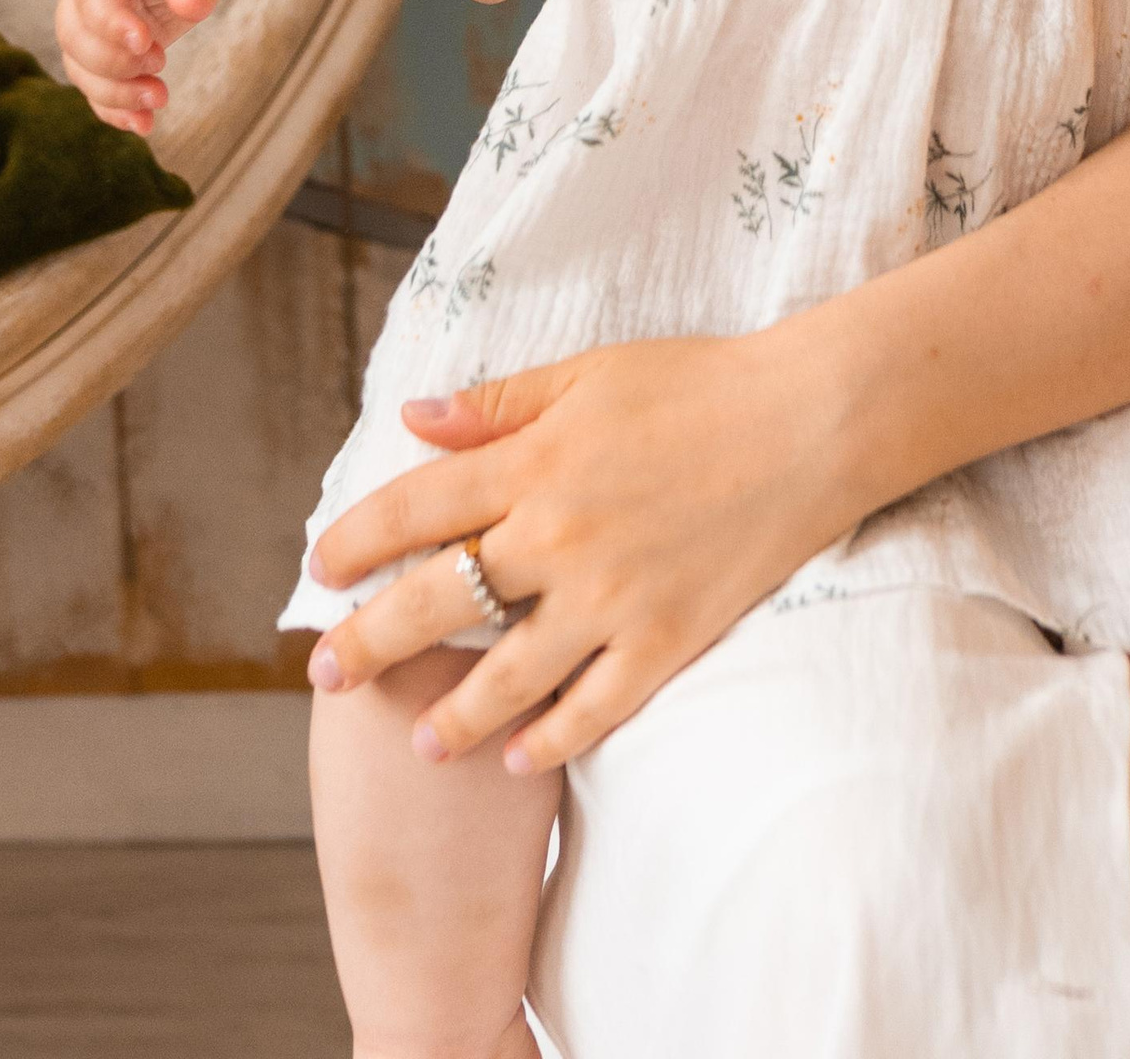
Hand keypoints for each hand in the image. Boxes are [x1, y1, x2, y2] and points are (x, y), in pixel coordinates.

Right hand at [53, 0, 235, 131]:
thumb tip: (195, 7)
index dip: (112, 23)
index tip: (147, 43)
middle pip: (77, 38)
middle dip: (115, 63)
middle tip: (161, 66)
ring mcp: (93, 23)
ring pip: (82, 68)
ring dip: (115, 93)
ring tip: (159, 100)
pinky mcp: (111, 48)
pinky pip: (98, 85)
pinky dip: (115, 109)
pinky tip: (143, 125)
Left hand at [301, 329, 861, 772]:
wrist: (809, 421)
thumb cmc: (699, 383)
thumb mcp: (590, 372)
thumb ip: (499, 402)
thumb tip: (413, 419)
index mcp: (534, 458)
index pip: (415, 507)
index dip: (355, 540)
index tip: (320, 568)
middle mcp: (558, 533)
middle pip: (437, 600)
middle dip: (369, 643)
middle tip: (326, 675)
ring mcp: (611, 596)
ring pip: (505, 675)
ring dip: (450, 714)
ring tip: (418, 743)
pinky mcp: (665, 638)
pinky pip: (593, 708)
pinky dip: (550, 738)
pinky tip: (518, 757)